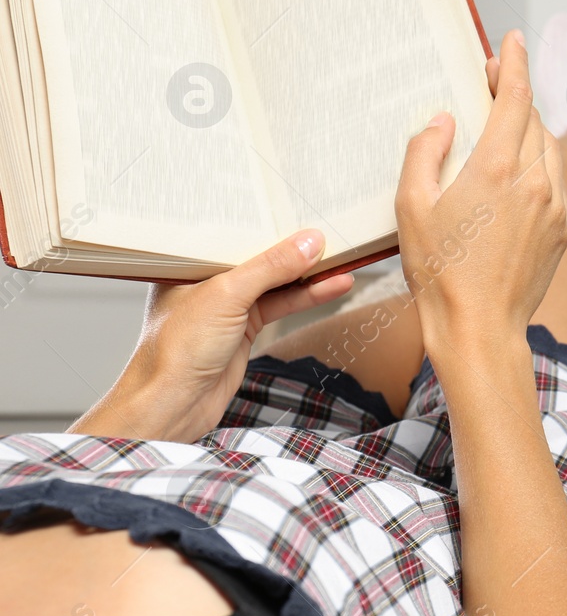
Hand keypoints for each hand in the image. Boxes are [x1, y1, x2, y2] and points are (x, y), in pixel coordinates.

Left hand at [71, 231, 352, 442]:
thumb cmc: (176, 351)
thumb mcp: (227, 296)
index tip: (302, 210)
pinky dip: (307, 297)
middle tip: (330, 232)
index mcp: (188, 263)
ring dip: (309, 274)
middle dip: (294, 247)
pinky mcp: (243, 329)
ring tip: (344, 259)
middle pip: (259, 256)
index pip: (234, 232)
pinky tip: (333, 287)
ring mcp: (227, 306)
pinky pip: (281, 305)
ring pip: (275, 282)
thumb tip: (309, 242)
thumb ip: (270, 267)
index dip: (267, 221)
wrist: (173, 405)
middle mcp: (206, 280)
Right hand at [395, 28, 566, 368]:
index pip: (515, 97)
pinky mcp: (562, 230)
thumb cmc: (439, 272)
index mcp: (498, 168)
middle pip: (534, 118)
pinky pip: (555, 180)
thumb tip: (444, 120)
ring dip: (529, 129)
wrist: (480, 329)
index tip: (512, 39)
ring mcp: (554, 207)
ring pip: (549, 148)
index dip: (514, 62)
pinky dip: (539, 163)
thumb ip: (425, 152)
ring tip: (500, 126)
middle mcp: (536, 182)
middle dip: (515, 93)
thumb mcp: (411, 206)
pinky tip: (515, 173)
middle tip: (492, 82)